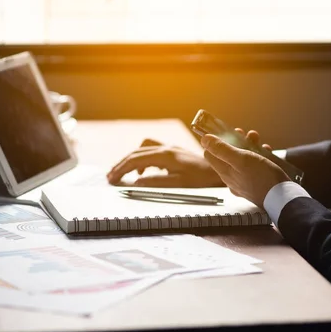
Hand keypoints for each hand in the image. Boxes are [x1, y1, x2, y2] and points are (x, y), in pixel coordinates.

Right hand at [107, 139, 223, 186]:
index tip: (111, 179)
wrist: (220, 170)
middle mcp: (166, 148)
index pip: (135, 160)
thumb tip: (136, 182)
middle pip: (136, 153)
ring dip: (130, 159)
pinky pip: (152, 150)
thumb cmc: (202, 179)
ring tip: (122, 173)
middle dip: (121, 164)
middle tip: (110, 177)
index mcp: (165, 155)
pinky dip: (142, 158)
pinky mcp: (174, 152)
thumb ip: (157, 182)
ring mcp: (170, 148)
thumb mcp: (180, 184)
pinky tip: (143, 171)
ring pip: (143, 149)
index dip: (121, 169)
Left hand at [201, 133, 289, 206]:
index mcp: (225, 172)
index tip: (225, 132)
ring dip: (249, 147)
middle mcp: (231, 178)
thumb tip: (204, 140)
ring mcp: (243, 182)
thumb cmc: (262, 179)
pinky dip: (258, 157)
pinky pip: (253, 167)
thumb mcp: (241, 159)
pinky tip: (266, 153)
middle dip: (236, 141)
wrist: (282, 198)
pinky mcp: (255, 183)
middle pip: (227, 155)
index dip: (216, 141)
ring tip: (257, 140)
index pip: (210, 154)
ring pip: (241, 159)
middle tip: (245, 134)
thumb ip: (222, 150)